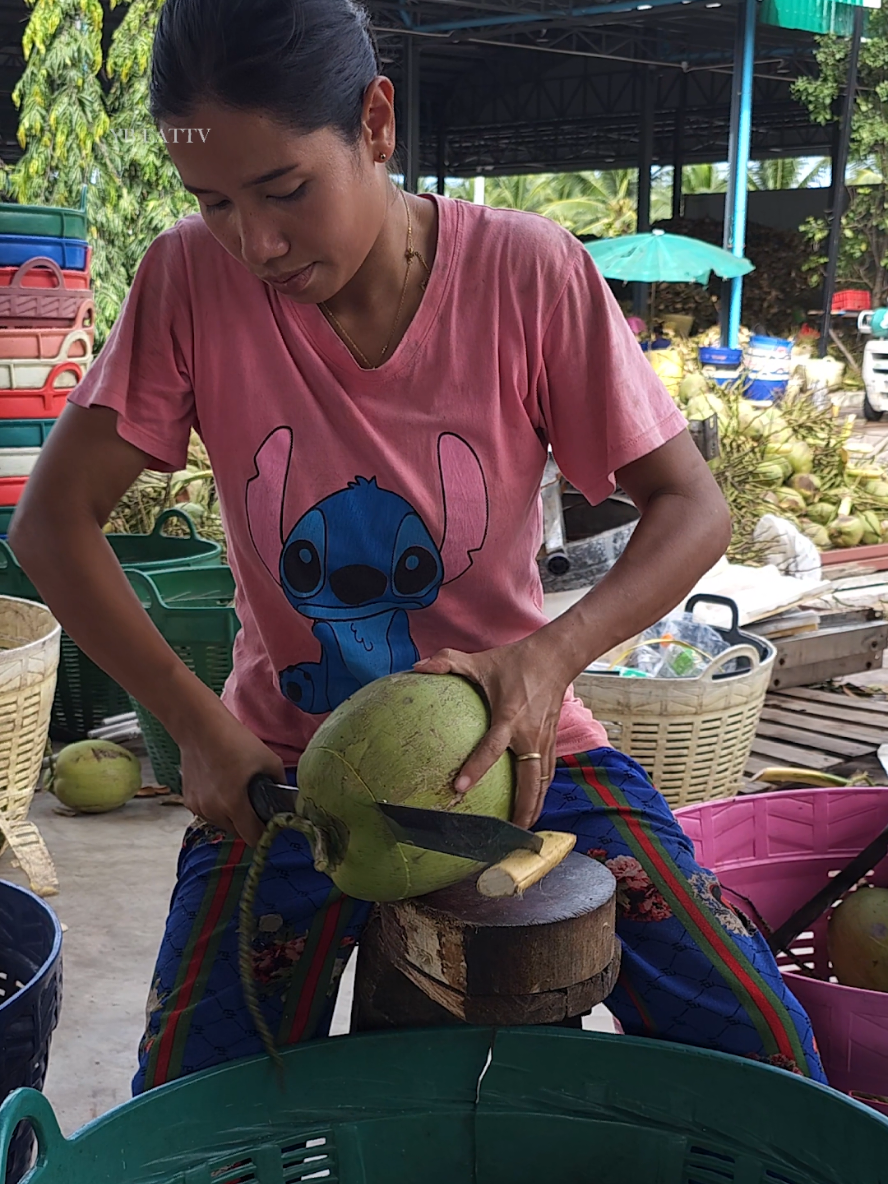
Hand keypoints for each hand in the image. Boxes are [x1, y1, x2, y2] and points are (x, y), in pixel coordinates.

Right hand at [177, 700, 285, 847]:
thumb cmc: (236, 740)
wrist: (201, 727)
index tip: (269, 825)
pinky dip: (216, 808)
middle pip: (237, 832)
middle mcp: (214, 811)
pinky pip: (208, 814)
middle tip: (254, 804)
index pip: (252, 838)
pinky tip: (221, 788)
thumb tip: (287, 800)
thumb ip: (279, 784)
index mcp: (235, 804)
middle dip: (248, 824)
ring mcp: (199, 808)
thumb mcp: (269, 760)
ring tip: (236, 793)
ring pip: (221, 824)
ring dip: (231, 817)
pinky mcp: (188, 802)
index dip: (264, 834)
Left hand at [414, 636, 570, 828]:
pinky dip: (541, 791)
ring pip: (542, 781)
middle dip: (522, 808)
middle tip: (508, 833)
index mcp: (510, 718)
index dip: (475, 768)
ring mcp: (544, 740)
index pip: (491, 748)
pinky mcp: (551, 740)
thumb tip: (417, 666)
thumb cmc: (516, 661)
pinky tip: (533, 806)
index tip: (458, 787)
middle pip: (529, 780)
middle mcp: (529, 734)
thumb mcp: (481, 660)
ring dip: (535, 806)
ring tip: (523, 831)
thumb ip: (448, 662)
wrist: (556, 657)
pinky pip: (547, 772)